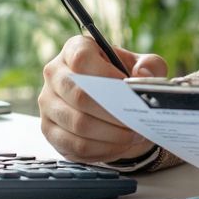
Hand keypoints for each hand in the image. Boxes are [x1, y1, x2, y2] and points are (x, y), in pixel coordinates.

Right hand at [38, 34, 167, 163]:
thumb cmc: (122, 78)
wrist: (108, 101)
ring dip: (112, 134)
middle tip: (137, 120)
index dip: (107, 76)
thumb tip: (142, 75)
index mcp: (75, 49)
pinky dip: (103, 149)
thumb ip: (150, 65)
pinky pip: (76, 145)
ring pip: (78, 124)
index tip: (130, 91)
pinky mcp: (49, 130)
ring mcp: (48, 103)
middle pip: (80, 96)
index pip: (82, 59)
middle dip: (114, 113)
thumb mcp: (141, 65)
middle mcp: (55, 74)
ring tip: (134, 135)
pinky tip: (120, 146)